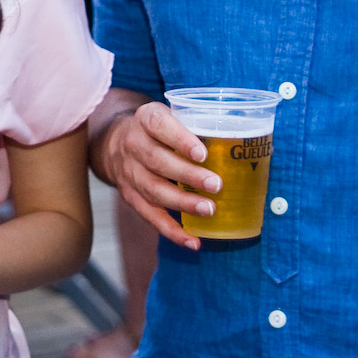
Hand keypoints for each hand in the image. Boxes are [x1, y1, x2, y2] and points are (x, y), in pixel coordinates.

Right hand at [98, 102, 217, 250]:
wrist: (114, 144)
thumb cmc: (158, 131)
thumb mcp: (170, 116)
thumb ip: (196, 125)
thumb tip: (243, 141)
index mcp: (145, 119)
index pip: (159, 125)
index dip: (180, 139)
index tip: (203, 154)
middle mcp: (133, 145)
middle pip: (157, 161)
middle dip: (188, 175)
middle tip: (216, 185)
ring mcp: (129, 172)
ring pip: (154, 190)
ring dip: (183, 203)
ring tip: (209, 209)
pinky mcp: (130, 196)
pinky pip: (150, 216)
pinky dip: (172, 231)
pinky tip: (193, 241)